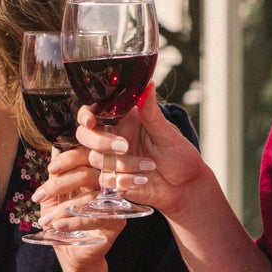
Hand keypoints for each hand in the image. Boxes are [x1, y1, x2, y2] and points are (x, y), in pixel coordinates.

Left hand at [34, 144, 123, 263]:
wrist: (73, 255)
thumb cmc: (63, 223)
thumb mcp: (53, 198)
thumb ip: (55, 175)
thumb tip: (54, 145)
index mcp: (95, 173)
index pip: (85, 157)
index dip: (68, 159)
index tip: (49, 170)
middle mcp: (108, 185)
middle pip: (87, 174)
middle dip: (60, 185)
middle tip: (39, 197)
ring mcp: (115, 203)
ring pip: (89, 198)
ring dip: (63, 209)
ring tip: (45, 220)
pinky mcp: (117, 222)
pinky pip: (94, 219)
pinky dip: (73, 222)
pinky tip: (57, 226)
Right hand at [70, 87, 205, 217]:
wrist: (185, 186)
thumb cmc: (179, 155)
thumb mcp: (167, 134)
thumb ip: (151, 113)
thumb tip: (148, 85)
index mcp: (123, 120)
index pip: (94, 112)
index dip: (85, 115)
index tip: (90, 121)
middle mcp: (113, 138)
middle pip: (85, 135)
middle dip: (101, 142)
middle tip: (125, 147)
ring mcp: (112, 160)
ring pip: (97, 159)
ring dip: (124, 164)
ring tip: (150, 166)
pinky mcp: (113, 180)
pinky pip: (106, 181)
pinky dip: (124, 181)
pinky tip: (143, 180)